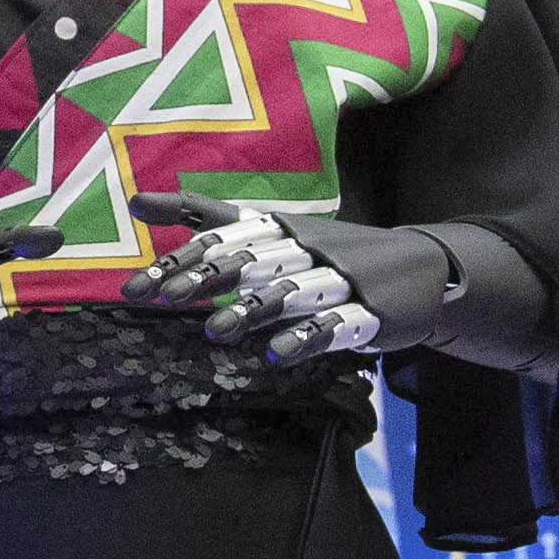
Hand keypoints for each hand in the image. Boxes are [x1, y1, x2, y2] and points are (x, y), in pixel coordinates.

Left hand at [120, 195, 380, 365]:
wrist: (423, 268)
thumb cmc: (330, 252)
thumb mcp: (270, 230)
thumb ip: (206, 217)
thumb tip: (135, 202)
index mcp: (280, 228)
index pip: (225, 238)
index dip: (181, 261)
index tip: (138, 289)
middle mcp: (308, 248)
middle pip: (254, 258)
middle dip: (209, 276)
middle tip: (166, 299)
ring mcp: (341, 280)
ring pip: (293, 290)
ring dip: (254, 308)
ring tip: (216, 330)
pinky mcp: (370, 314)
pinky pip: (337, 325)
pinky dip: (308, 338)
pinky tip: (278, 356)